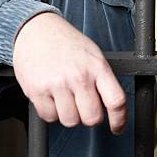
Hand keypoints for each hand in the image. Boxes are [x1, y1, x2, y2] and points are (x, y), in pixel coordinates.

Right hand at [13, 12, 126, 133]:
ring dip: (69, 115)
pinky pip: (49, 117)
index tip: (117, 127)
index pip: (116, 101)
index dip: (119, 119)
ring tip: (65, 97)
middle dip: (89, 117)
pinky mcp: (37, 90)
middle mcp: (79, 76)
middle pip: (92, 118)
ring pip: (70, 121)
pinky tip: (52, 96)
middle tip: (84, 106)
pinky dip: (51, 112)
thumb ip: (102, 79)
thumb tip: (111, 106)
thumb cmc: (66, 43)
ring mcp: (57, 84)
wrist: (37, 29)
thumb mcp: (93, 55)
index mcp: (97, 66)